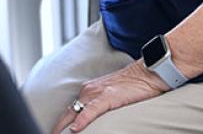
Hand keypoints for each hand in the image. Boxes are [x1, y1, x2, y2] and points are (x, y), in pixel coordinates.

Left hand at [50, 61, 166, 133]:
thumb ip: (98, 106)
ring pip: (75, 112)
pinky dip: (82, 120)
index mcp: (88, 90)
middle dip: (58, 127)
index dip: (61, 124)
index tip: (55, 133)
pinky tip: (75, 129)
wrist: (147, 73)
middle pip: (68, 112)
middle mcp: (88, 90)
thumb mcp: (110, 96)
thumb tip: (90, 121)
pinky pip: (90, 110)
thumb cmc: (132, 86)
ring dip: (65, 126)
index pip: (70, 110)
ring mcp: (96, 93)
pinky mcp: (107, 97)